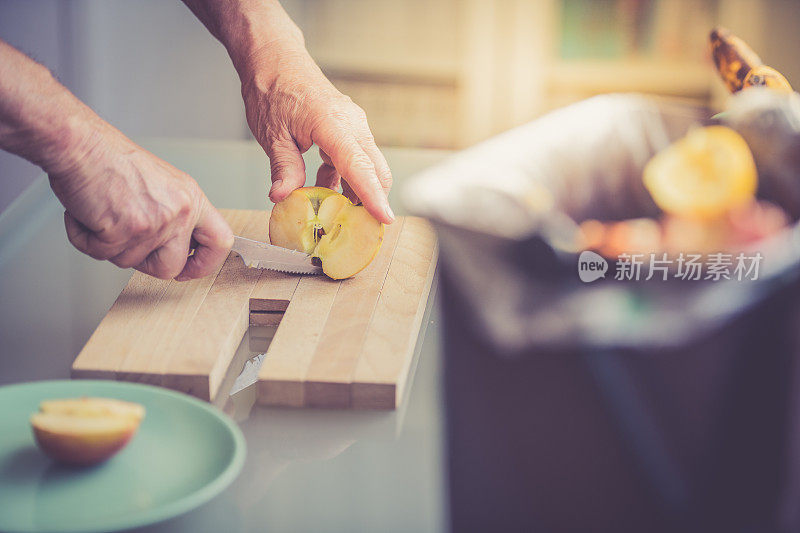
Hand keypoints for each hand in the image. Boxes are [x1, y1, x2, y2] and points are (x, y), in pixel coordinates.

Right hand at [48, 128, 232, 280]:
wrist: (80, 144)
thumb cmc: (111, 160)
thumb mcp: (162, 184)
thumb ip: (173, 214)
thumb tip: (173, 246)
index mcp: (191, 199)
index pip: (220, 242)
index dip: (204, 264)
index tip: (187, 270)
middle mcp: (179, 212)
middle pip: (171, 267)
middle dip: (145, 264)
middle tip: (126, 241)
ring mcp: (155, 223)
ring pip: (130, 262)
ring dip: (108, 244)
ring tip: (102, 212)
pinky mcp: (125, 231)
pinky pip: (101, 253)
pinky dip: (85, 237)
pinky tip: (87, 213)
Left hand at [240, 46, 394, 223]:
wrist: (274, 59)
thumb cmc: (272, 89)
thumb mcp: (272, 134)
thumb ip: (283, 168)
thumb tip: (283, 197)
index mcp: (332, 123)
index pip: (358, 165)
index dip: (372, 196)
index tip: (384, 218)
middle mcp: (351, 122)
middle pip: (375, 169)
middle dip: (374, 200)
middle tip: (365, 230)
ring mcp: (354, 123)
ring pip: (369, 165)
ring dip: (359, 190)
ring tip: (342, 214)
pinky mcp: (349, 127)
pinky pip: (357, 158)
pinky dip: (347, 177)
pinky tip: (326, 187)